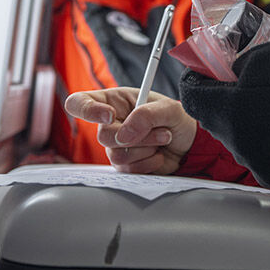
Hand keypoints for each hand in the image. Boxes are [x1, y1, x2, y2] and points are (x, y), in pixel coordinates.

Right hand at [63, 87, 197, 174]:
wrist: (189, 143)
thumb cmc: (177, 119)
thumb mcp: (169, 109)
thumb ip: (146, 115)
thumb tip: (124, 134)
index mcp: (114, 100)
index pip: (80, 103)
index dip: (87, 110)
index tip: (109, 115)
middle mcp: (111, 123)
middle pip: (103, 135)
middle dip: (138, 137)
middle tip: (162, 132)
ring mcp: (116, 145)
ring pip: (117, 155)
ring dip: (147, 148)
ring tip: (164, 139)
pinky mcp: (124, 164)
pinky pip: (127, 169)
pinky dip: (148, 163)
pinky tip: (158, 155)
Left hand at [179, 39, 269, 192]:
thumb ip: (240, 62)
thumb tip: (227, 71)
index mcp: (231, 109)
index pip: (191, 96)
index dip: (196, 79)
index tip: (207, 73)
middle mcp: (238, 142)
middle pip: (216, 119)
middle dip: (227, 101)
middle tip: (251, 86)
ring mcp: (257, 164)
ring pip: (239, 138)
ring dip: (249, 122)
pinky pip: (262, 155)